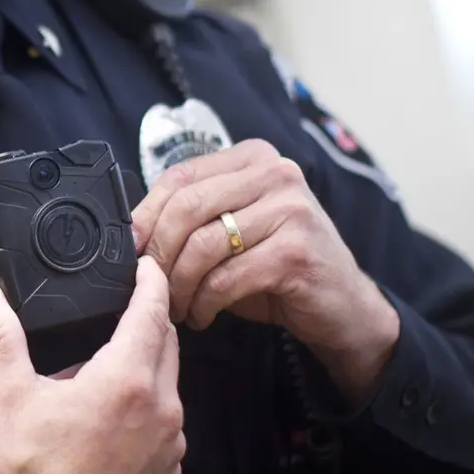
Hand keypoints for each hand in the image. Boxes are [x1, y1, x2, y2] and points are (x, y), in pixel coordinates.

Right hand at [0, 257, 183, 473]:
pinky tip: (111, 417)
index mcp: (125, 382)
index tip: (147, 266)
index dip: (151, 281)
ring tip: (100, 371)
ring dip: (145, 366)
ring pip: (169, 384)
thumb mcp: (4, 395)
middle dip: (148, 320)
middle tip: (122, 308)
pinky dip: (148, 407)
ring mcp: (169, 445)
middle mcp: (160, 411)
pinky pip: (167, 423)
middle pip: (166, 344)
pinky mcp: (167, 472)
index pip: (152, 312)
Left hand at [132, 139, 399, 400]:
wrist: (342, 305)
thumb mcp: (233, 230)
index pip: (179, 176)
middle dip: (159, 254)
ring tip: (177, 307)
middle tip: (151, 286)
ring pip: (202, 245)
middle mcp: (275, 173)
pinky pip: (225, 279)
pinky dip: (203, 304)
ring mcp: (290, 210)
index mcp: (253, 158)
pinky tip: (202, 316)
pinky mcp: (295, 252)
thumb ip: (194, 219)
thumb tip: (133, 233)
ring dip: (179, 285)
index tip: (131, 250)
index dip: (145, 216)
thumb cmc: (279, 266)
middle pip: (186, 207)